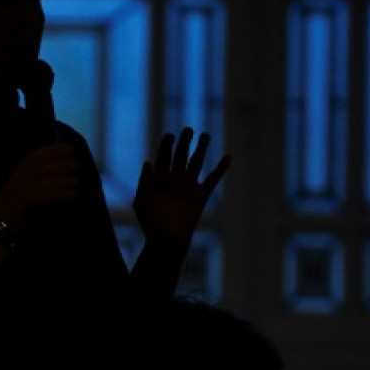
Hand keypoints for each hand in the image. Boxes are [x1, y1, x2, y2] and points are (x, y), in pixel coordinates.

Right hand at [0, 141, 79, 227]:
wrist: (8, 205)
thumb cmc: (19, 185)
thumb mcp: (28, 164)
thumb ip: (45, 158)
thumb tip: (69, 154)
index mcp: (37, 155)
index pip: (66, 148)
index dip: (70, 156)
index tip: (68, 163)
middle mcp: (42, 165)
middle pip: (72, 164)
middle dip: (72, 173)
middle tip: (68, 178)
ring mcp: (45, 179)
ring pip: (73, 180)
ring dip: (72, 186)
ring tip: (68, 190)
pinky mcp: (49, 194)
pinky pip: (71, 193)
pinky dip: (72, 196)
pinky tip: (69, 197)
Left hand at [133, 128, 230, 249]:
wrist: (166, 239)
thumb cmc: (150, 222)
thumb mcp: (142, 199)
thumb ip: (145, 181)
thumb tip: (148, 163)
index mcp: (160, 180)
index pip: (163, 157)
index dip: (166, 146)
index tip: (170, 135)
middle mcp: (175, 181)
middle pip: (180, 156)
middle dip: (184, 143)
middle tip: (188, 130)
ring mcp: (188, 187)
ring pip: (196, 164)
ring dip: (201, 150)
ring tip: (205, 135)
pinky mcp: (200, 196)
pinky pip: (212, 180)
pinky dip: (220, 169)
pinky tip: (227, 157)